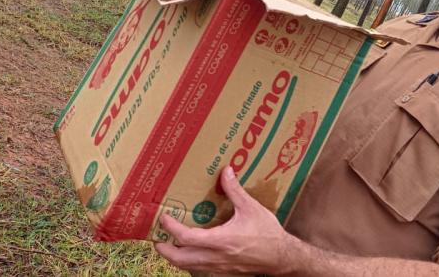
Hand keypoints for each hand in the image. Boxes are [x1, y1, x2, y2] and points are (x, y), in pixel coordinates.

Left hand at [154, 166, 294, 274]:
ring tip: (169, 243)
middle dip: (163, 248)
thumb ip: (235, 190)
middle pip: (179, 258)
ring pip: (187, 266)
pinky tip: (191, 250)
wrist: (281, 258)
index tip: (163, 218)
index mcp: (220, 240)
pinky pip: (198, 268)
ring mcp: (218, 267)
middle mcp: (215, 256)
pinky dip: (189, 261)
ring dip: (174, 256)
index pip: (187, 237)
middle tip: (157, 235)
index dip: (171, 228)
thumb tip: (226, 171)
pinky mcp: (222, 271)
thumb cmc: (267, 233)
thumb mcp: (252, 208)